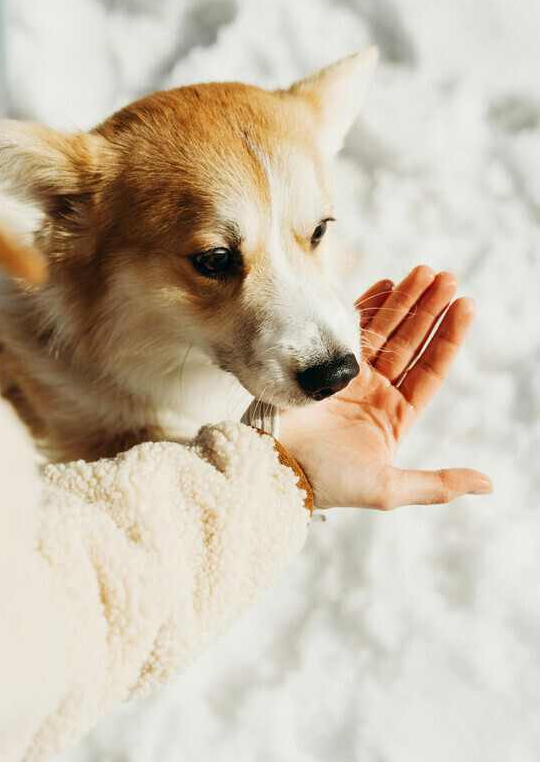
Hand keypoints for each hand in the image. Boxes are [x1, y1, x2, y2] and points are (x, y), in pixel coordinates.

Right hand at [278, 265, 492, 510]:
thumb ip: (438, 484)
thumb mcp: (389, 489)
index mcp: (395, 417)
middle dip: (429, 309)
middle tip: (447, 277)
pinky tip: (384, 284)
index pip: (431, 370)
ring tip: (424, 272)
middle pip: (411, 343)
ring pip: (384, 331)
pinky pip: (350, 329)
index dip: (449, 337)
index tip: (465, 304)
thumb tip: (488, 484)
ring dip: (404, 301)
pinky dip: (367, 307)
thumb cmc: (328, 481)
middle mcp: (376, 394)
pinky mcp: (320, 364)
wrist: (273, 465)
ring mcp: (348, 377)